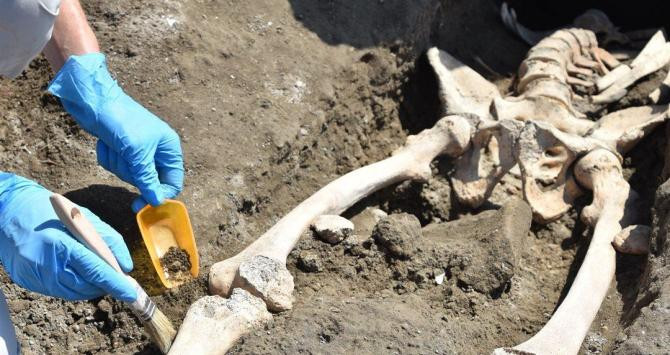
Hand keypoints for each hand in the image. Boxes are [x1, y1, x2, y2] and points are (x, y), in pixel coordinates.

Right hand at [0, 173, 135, 300]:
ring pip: (74, 293)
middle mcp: (46, 263)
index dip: (115, 284)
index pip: (94, 271)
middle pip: (85, 286)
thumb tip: (125, 266)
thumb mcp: (85, 217)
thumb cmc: (51, 211)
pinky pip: (59, 291)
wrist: (10, 211)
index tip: (130, 293)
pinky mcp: (28, 281)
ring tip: (95, 272)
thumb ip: (109, 241)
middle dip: (104, 285)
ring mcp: (35, 275)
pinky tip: (75, 271)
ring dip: (89, 286)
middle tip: (115, 279)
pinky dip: (73, 285)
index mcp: (61, 243)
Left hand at [48, 53, 183, 211]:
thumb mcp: (137, 153)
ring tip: (113, 145)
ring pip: (129, 175)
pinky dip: (108, 158)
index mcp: (168, 148)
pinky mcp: (120, 150)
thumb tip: (158, 201)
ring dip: (117, 163)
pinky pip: (115, 167)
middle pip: (148, 180)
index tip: (142, 204)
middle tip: (124, 158)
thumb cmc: (122, 121)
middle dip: (131, 172)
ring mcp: (137, 151)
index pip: (172, 181)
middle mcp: (156, 151)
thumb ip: (148, 179)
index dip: (160, 194)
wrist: (95, 100)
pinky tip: (106, 143)